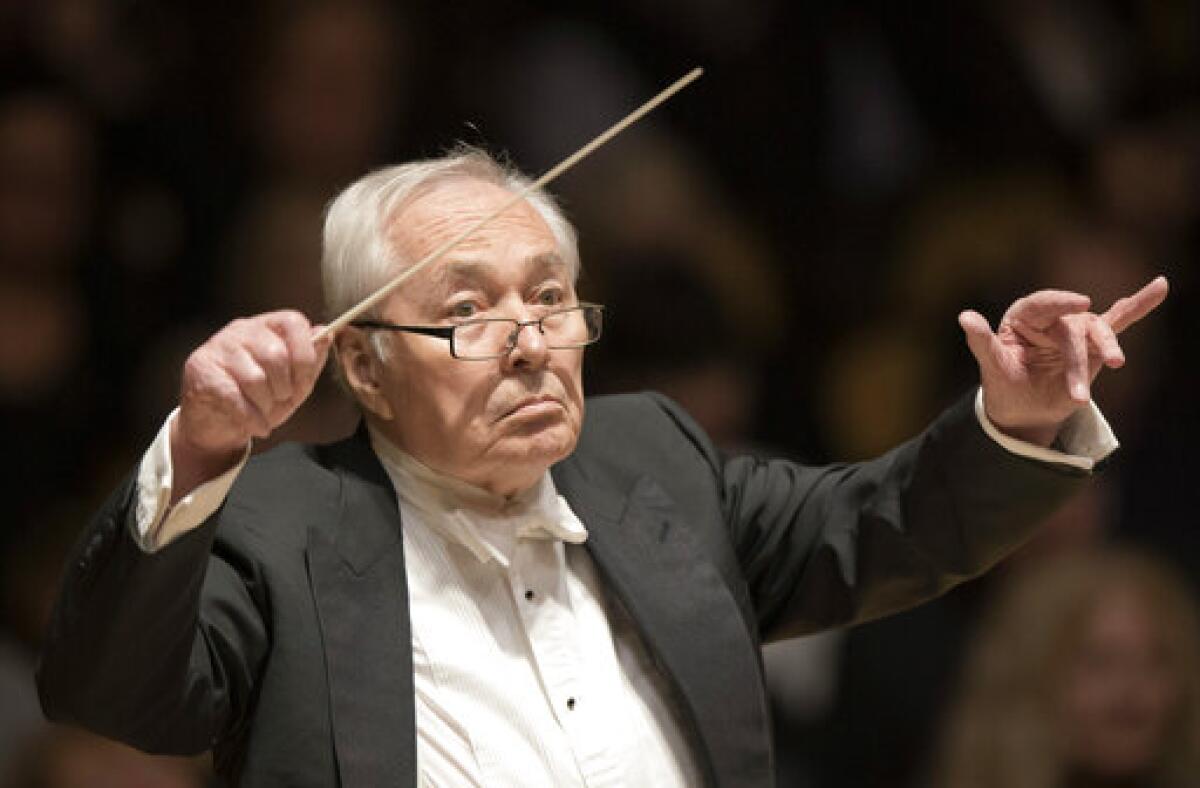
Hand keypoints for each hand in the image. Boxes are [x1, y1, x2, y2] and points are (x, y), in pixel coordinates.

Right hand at [170, 311, 330, 496]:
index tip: (303, 381)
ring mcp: (218, 346)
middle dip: (285, 387)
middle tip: (280, 399)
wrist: (218, 421)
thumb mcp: (293, 383)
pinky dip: (252, 418)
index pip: (294, 322)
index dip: (305, 356)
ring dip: (265, 404)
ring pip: (254, 378)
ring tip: (263, 410)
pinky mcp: (201, 369)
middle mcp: (242, 329)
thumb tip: (326, 334)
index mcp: (267, 325)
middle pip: (275, 355)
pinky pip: (234, 397)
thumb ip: (311, 361)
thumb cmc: (259, 398)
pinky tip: (257, 425)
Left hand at [958, 276, 1168, 446]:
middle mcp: (1051, 318)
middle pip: (1072, 328)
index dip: (1060, 302)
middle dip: (1078, 359)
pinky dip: (1139, 305)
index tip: (1081, 302)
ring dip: (1107, 349)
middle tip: (1078, 394)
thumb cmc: (1004, 386)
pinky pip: (1119, 321)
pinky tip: (1160, 286)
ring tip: (1116, 365)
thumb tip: (964, 316)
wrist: (1023, 411)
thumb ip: (981, 341)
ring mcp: (1075, 330)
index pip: (1041, 304)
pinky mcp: (1094, 345)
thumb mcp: (992, 366)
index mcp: (1023, 316)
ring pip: (1096, 333)